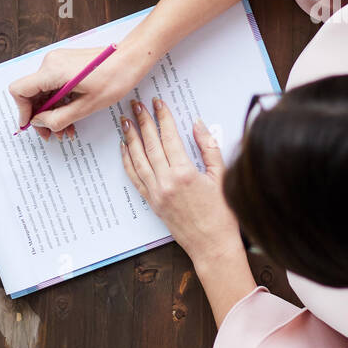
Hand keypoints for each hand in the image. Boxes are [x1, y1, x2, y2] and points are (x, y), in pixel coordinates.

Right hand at [9, 43, 142, 140]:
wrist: (131, 59)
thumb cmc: (115, 78)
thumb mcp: (86, 106)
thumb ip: (58, 118)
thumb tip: (39, 123)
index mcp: (52, 71)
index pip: (20, 90)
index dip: (22, 111)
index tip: (30, 126)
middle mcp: (51, 63)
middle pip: (31, 93)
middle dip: (39, 116)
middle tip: (51, 134)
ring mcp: (58, 61)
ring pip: (43, 91)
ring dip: (51, 112)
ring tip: (65, 129)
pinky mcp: (65, 63)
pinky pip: (53, 85)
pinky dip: (58, 102)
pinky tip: (70, 116)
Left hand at [120, 98, 242, 266]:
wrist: (212, 245)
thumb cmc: (223, 213)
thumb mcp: (221, 176)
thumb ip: (209, 148)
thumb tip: (198, 124)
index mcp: (185, 173)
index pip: (169, 137)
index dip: (162, 117)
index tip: (157, 102)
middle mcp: (166, 182)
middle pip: (150, 144)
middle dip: (142, 122)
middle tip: (135, 104)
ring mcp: (156, 193)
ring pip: (138, 159)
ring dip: (130, 138)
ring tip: (125, 120)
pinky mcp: (152, 202)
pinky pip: (135, 178)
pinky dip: (127, 161)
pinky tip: (124, 148)